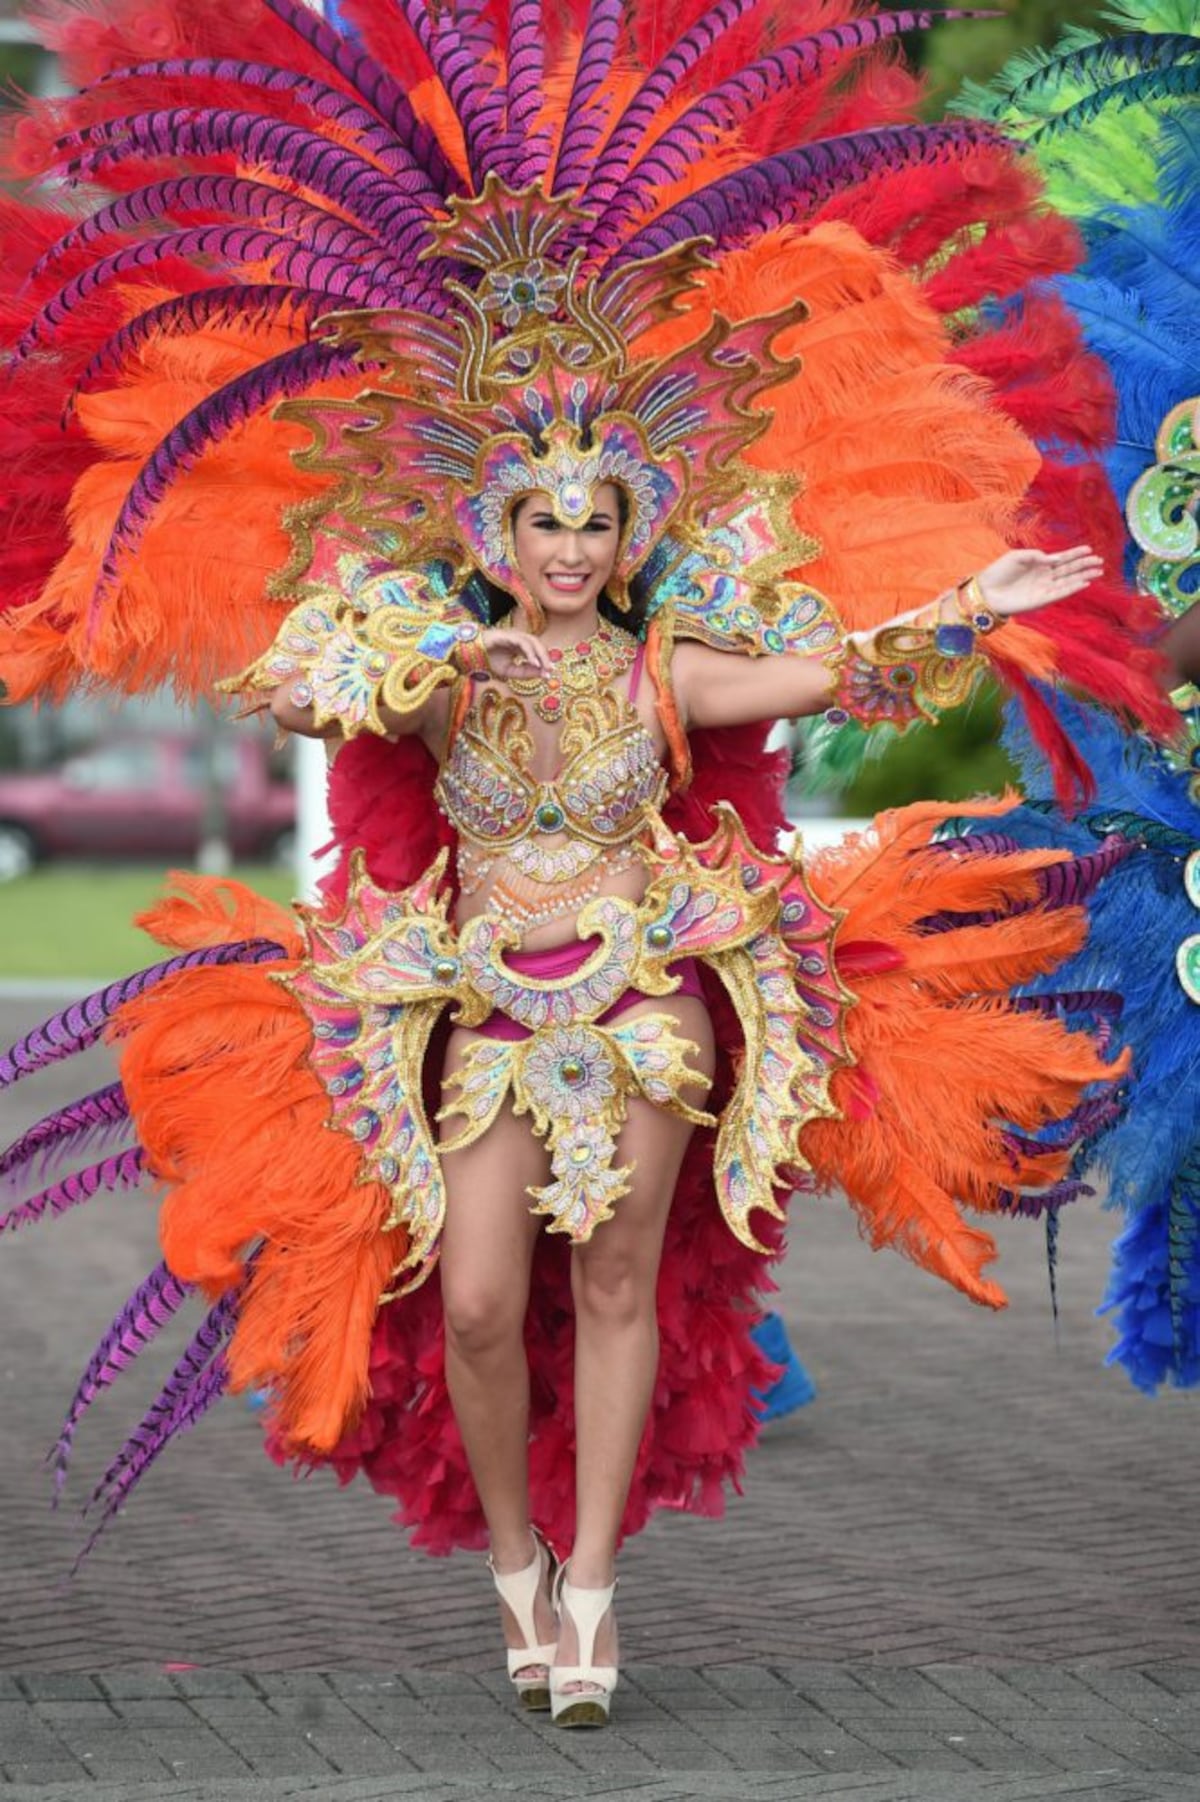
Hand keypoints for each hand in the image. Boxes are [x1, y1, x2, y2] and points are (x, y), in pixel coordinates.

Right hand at [479, 627, 554, 679]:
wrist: (469, 656)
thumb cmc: (487, 661)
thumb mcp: (509, 672)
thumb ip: (524, 673)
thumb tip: (543, 674)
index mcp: (519, 646)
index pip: (537, 651)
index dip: (544, 661)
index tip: (549, 674)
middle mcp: (518, 638)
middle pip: (538, 644)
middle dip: (545, 657)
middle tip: (550, 670)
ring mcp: (513, 635)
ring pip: (532, 641)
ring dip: (540, 654)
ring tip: (543, 667)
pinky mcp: (507, 634)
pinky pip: (522, 641)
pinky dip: (530, 652)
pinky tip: (533, 662)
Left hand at [975, 545, 1104, 616]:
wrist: (986, 591)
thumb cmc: (999, 572)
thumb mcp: (1017, 556)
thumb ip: (1035, 555)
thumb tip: (1052, 558)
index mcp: (1040, 565)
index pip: (1062, 558)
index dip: (1075, 553)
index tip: (1090, 548)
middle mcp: (1044, 577)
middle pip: (1069, 570)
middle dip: (1085, 565)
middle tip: (1100, 561)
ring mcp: (1044, 589)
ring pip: (1068, 581)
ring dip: (1083, 576)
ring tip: (1098, 571)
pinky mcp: (1041, 600)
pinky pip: (1060, 594)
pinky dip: (1072, 589)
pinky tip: (1084, 583)